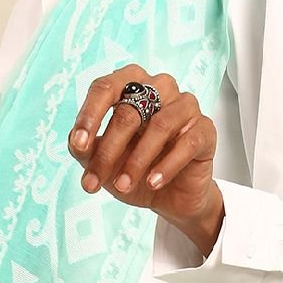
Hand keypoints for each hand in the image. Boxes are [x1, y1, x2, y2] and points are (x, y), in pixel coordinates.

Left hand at [67, 63, 219, 231]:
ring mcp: (185, 106)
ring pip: (158, 125)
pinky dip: (166, 165)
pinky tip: (153, 183)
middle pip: (129, 111)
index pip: (105, 88)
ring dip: (136, 160)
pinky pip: (187, 143)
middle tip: (93, 181)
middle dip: (108, 150)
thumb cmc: (135, 168)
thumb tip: (77, 143)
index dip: (89, 115)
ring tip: (122, 186)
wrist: (170, 197)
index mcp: (131, 85)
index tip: (79, 145)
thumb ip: (86, 148)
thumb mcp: (103, 161)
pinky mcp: (205, 129)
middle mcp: (160, 88)